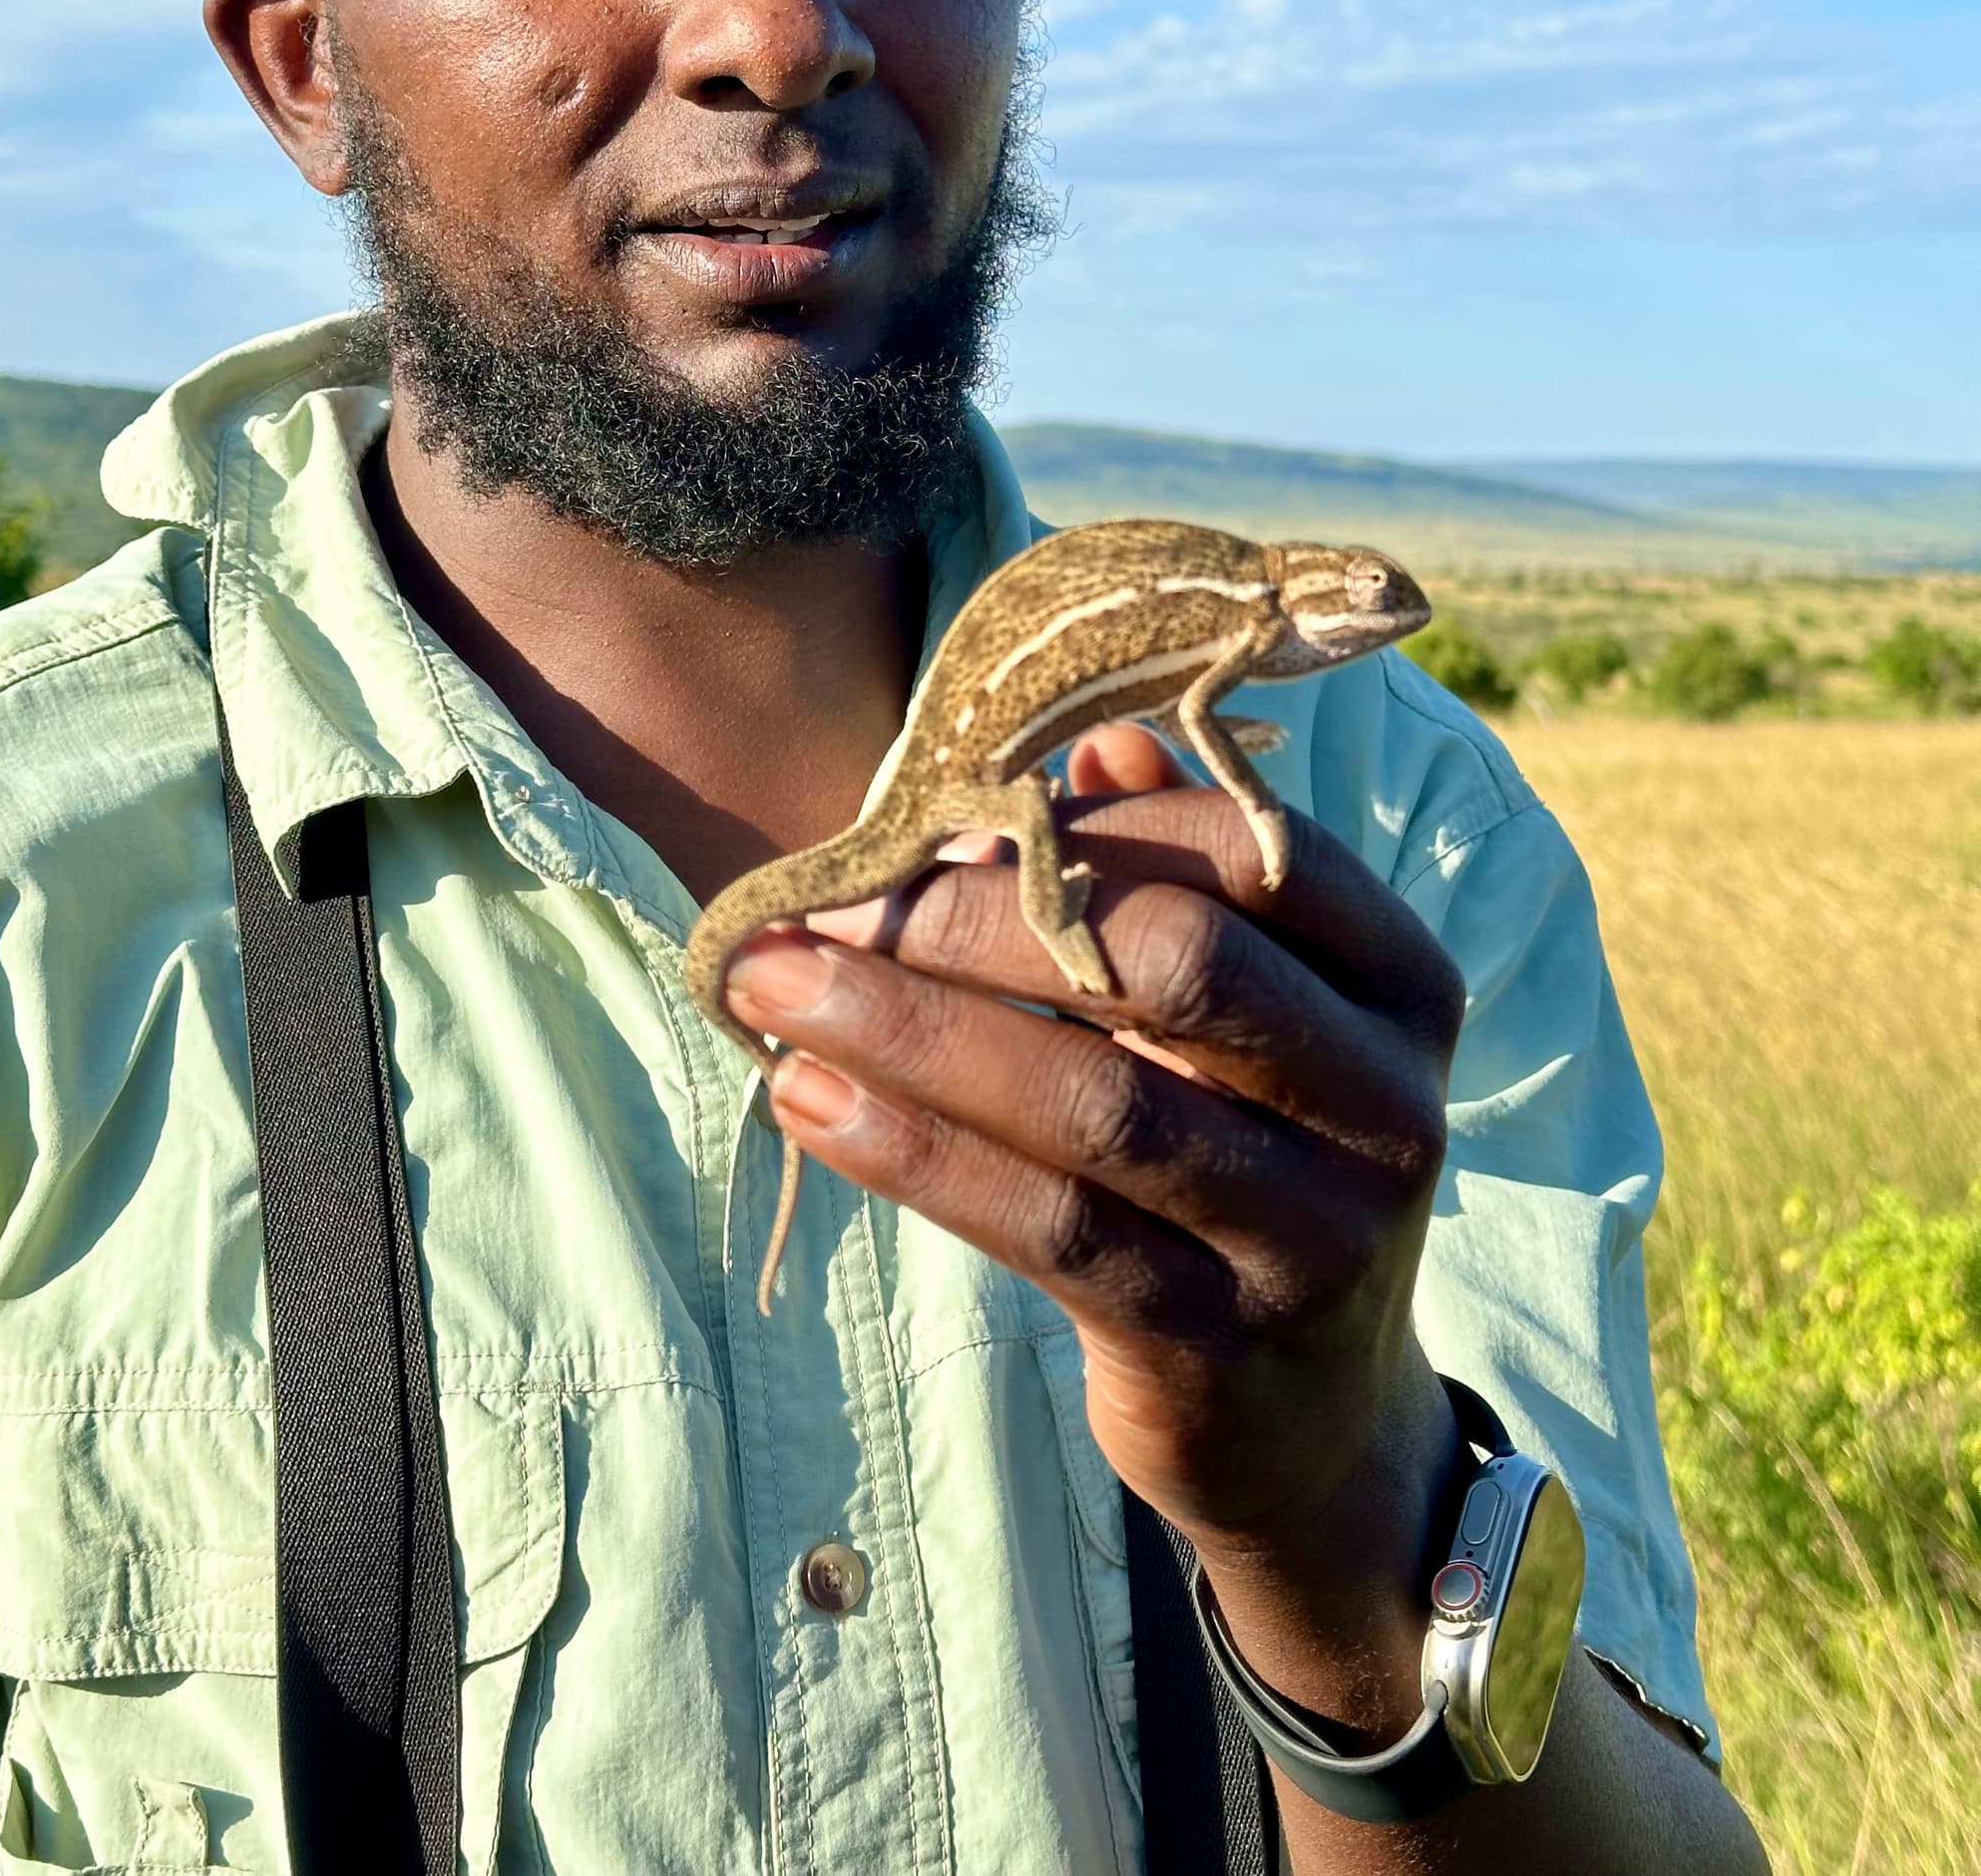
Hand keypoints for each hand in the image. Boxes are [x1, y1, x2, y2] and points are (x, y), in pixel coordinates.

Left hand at [723, 723, 1468, 1696]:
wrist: (1313, 1423)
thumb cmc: (1247, 1156)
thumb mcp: (1248, 1019)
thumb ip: (1180, 877)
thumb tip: (1088, 749)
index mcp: (1402, 984)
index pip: (1253, 850)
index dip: (1085, 822)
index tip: (928, 811)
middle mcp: (1386, 1104)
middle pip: (1174, 964)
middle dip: (978, 917)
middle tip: (826, 900)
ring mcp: (1313, 1237)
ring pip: (1096, 1104)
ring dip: (914, 1031)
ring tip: (771, 984)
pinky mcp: (1216, 1346)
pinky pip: (1046, 1227)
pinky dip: (914, 1154)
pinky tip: (808, 1099)